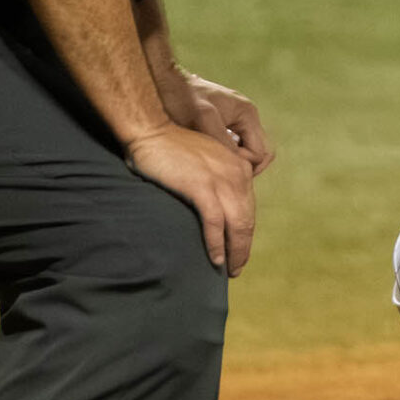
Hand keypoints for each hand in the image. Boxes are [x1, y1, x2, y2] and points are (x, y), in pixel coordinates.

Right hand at [126, 123, 256, 274]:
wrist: (152, 129)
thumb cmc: (171, 147)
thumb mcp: (204, 162)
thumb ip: (214, 180)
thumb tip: (215, 206)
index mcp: (239, 167)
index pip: (248, 208)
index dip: (245, 232)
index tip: (239, 249)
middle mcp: (237, 174)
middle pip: (247, 220)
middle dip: (244, 247)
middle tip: (237, 267)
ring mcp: (221, 180)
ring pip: (237, 225)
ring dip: (235, 251)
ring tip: (229, 270)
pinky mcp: (202, 187)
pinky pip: (215, 223)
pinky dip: (217, 243)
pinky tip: (216, 258)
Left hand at [184, 75, 273, 174]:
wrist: (163, 81)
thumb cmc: (180, 97)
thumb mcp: (202, 120)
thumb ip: (223, 142)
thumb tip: (238, 165)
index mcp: (247, 114)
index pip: (260, 153)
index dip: (243, 165)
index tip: (219, 167)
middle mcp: (247, 116)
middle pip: (260, 152)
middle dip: (245, 167)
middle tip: (222, 176)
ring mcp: (237, 119)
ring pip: (248, 150)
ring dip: (235, 161)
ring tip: (214, 167)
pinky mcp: (226, 122)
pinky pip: (235, 144)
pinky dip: (226, 154)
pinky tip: (207, 156)